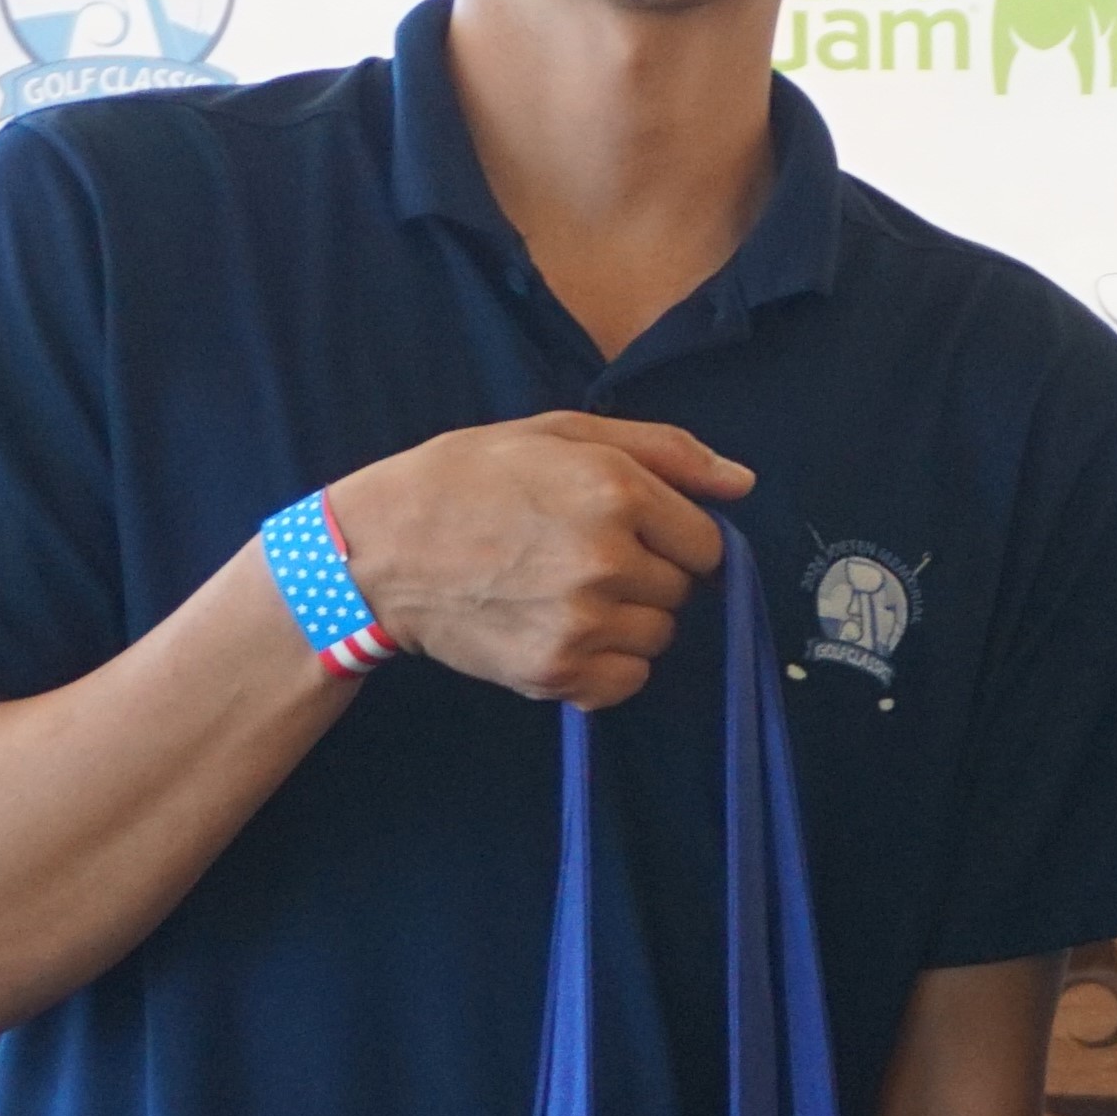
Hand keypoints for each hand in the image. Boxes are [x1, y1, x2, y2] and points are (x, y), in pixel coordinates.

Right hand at [326, 413, 752, 706]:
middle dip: (651, 576)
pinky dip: (608, 666)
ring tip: (566, 593)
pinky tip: (564, 632)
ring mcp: (582, 623)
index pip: (707, 542)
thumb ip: (664, 452)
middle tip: (583, 558)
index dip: (677, 538)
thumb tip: (741, 483)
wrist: (375, 552)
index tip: (634, 533)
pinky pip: (627, 681)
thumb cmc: (467, 479)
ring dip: (630, 621)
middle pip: (684, 591)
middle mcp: (608, 561)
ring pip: (658, 637)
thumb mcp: (559, 434)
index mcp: (616, 492)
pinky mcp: (556, 672)